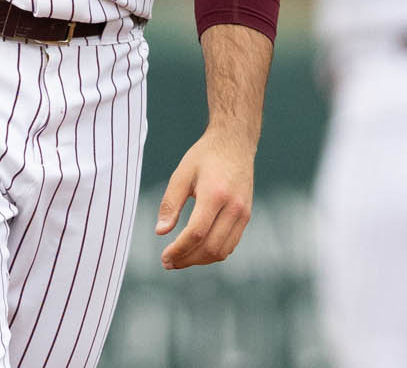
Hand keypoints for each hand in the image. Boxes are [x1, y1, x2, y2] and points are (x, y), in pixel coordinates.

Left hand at [154, 126, 254, 268]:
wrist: (235, 145)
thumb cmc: (204, 157)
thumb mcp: (181, 175)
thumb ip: (170, 204)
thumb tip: (160, 231)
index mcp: (215, 195)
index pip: (196, 233)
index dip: (179, 250)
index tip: (164, 257)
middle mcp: (234, 208)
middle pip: (210, 247)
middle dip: (187, 259)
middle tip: (167, 263)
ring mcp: (243, 214)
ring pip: (223, 250)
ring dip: (200, 260)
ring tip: (179, 259)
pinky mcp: (247, 217)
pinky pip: (231, 244)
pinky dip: (213, 252)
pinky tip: (196, 250)